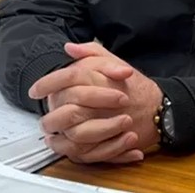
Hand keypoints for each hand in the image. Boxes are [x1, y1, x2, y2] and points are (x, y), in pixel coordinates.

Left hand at [29, 42, 161, 163]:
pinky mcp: (106, 140)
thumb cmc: (135, 86)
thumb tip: (69, 48)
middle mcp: (99, 100)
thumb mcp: (116, 61)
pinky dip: (67, 146)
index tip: (36, 89)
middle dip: (49, 109)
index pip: (67, 77)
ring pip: (69, 128)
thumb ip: (91, 52)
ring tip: (50, 126)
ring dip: (56, 128)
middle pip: (65, 104)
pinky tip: (61, 141)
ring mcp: (103, 121)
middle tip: (43, 111)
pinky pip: (80, 147)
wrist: (158, 109)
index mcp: (100, 77)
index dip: (48, 82)